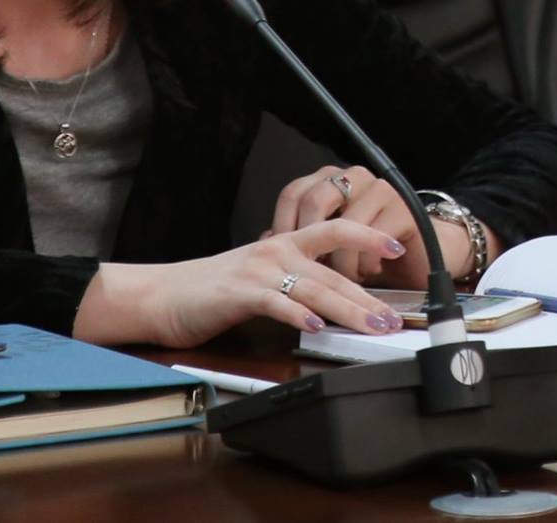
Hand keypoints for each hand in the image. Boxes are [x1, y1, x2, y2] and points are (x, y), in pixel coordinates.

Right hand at [76, 220, 407, 348]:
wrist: (160, 295)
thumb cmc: (208, 290)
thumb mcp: (257, 277)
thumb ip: (291, 282)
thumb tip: (328, 300)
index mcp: (282, 245)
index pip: (334, 231)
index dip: (367, 236)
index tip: (396, 246)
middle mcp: (276, 252)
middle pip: (333, 272)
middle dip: (368, 296)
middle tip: (394, 316)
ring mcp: (259, 271)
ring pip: (314, 288)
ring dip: (347, 309)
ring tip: (373, 325)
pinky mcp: (240, 293)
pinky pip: (276, 303)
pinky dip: (298, 315)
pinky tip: (316, 326)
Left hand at [268, 165, 471, 288]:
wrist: (419, 257)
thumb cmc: (368, 252)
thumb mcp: (327, 246)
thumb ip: (299, 239)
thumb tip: (264, 242)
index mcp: (332, 179)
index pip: (294, 193)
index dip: (282, 225)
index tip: (279, 257)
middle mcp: (354, 177)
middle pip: (315, 201)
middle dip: (309, 244)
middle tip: (311, 271)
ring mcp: (380, 189)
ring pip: (342, 227)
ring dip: (339, 262)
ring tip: (342, 281)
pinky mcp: (403, 208)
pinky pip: (371, 240)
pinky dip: (364, 264)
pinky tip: (368, 274)